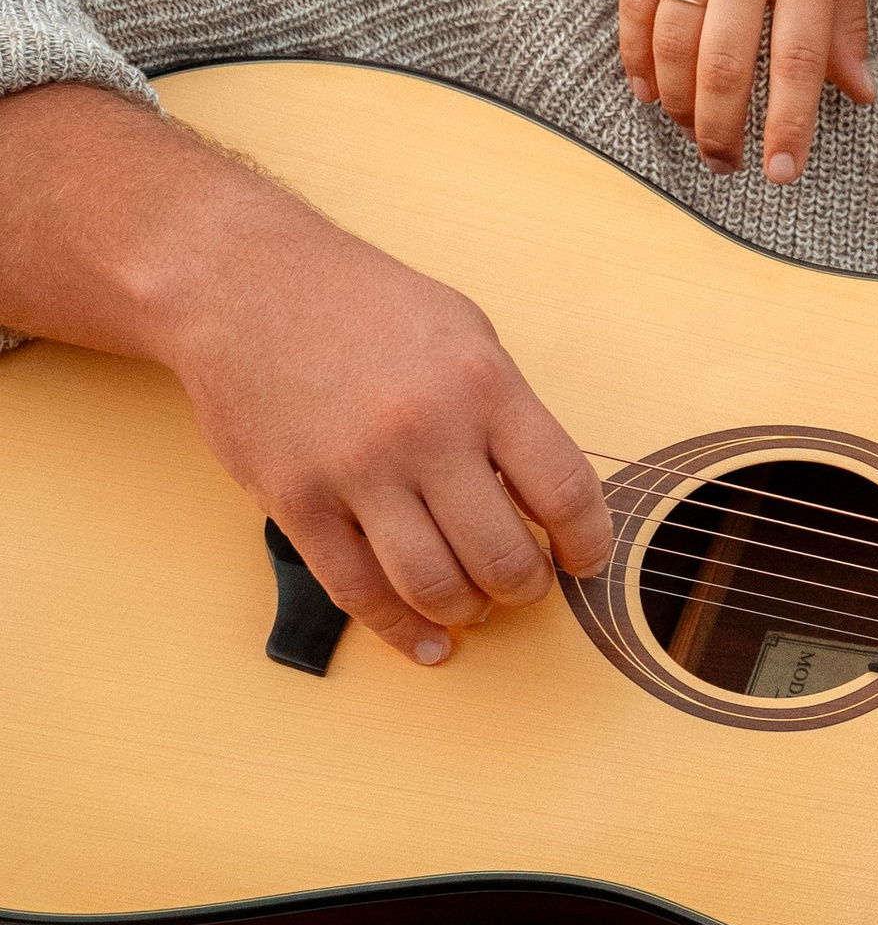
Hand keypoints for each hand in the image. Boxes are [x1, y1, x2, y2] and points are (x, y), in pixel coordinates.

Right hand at [167, 195, 611, 665]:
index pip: (564, 492)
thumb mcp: (466, 332)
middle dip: (527, 588)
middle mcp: (424, 431)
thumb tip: (547, 500)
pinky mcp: (296, 501)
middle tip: (526, 584)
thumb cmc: (363, 305)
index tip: (584, 560)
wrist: (243, 283)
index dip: (587, 544)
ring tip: (475, 603)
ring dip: (469, 611)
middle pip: (503, 555)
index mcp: (482, 385)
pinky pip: (359, 592)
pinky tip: (426, 641)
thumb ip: (509, 413)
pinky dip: (401, 630)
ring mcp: (355, 470)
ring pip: (435, 585)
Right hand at [619, 0, 873, 184]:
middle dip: (723, 128)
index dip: (789, 127)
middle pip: (724, 63)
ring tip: (695, 134)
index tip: (783, 174)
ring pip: (672, 39)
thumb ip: (846, 13)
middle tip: (728, 166)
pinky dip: (636, 54)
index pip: (798, 62)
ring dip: (680, 101)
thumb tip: (858, 93)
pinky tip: (647, 91)